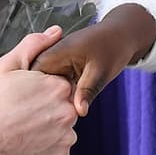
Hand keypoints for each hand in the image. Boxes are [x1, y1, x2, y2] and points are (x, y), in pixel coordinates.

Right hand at [0, 27, 77, 154]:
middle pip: (63, 107)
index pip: (59, 85)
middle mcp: (67, 112)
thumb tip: (57, 31)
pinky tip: (26, 145)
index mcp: (57, 86)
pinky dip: (45, 150)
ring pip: (62, 130)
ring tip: (22, 131)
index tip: (24, 97)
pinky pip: (58, 151)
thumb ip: (34, 45)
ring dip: (48, 130)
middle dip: (46, 109)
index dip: (40, 90)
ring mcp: (65, 139)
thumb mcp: (5, 66)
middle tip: (20, 115)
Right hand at [31, 4, 155, 115]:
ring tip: (54, 116)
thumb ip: (87, 90)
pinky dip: (61, 96)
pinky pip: (57, 85)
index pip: (33, 73)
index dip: (32, 93)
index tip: (37, 111)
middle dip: (43, 99)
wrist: (123, 35)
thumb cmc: (113, 47)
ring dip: (52, 99)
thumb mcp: (101, 70)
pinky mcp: (65, 69)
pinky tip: (67, 107)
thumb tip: (79, 111)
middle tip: (49, 119)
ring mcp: (59, 63)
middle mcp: (53, 56)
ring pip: (47, 85)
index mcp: (57, 52)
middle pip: (37, 82)